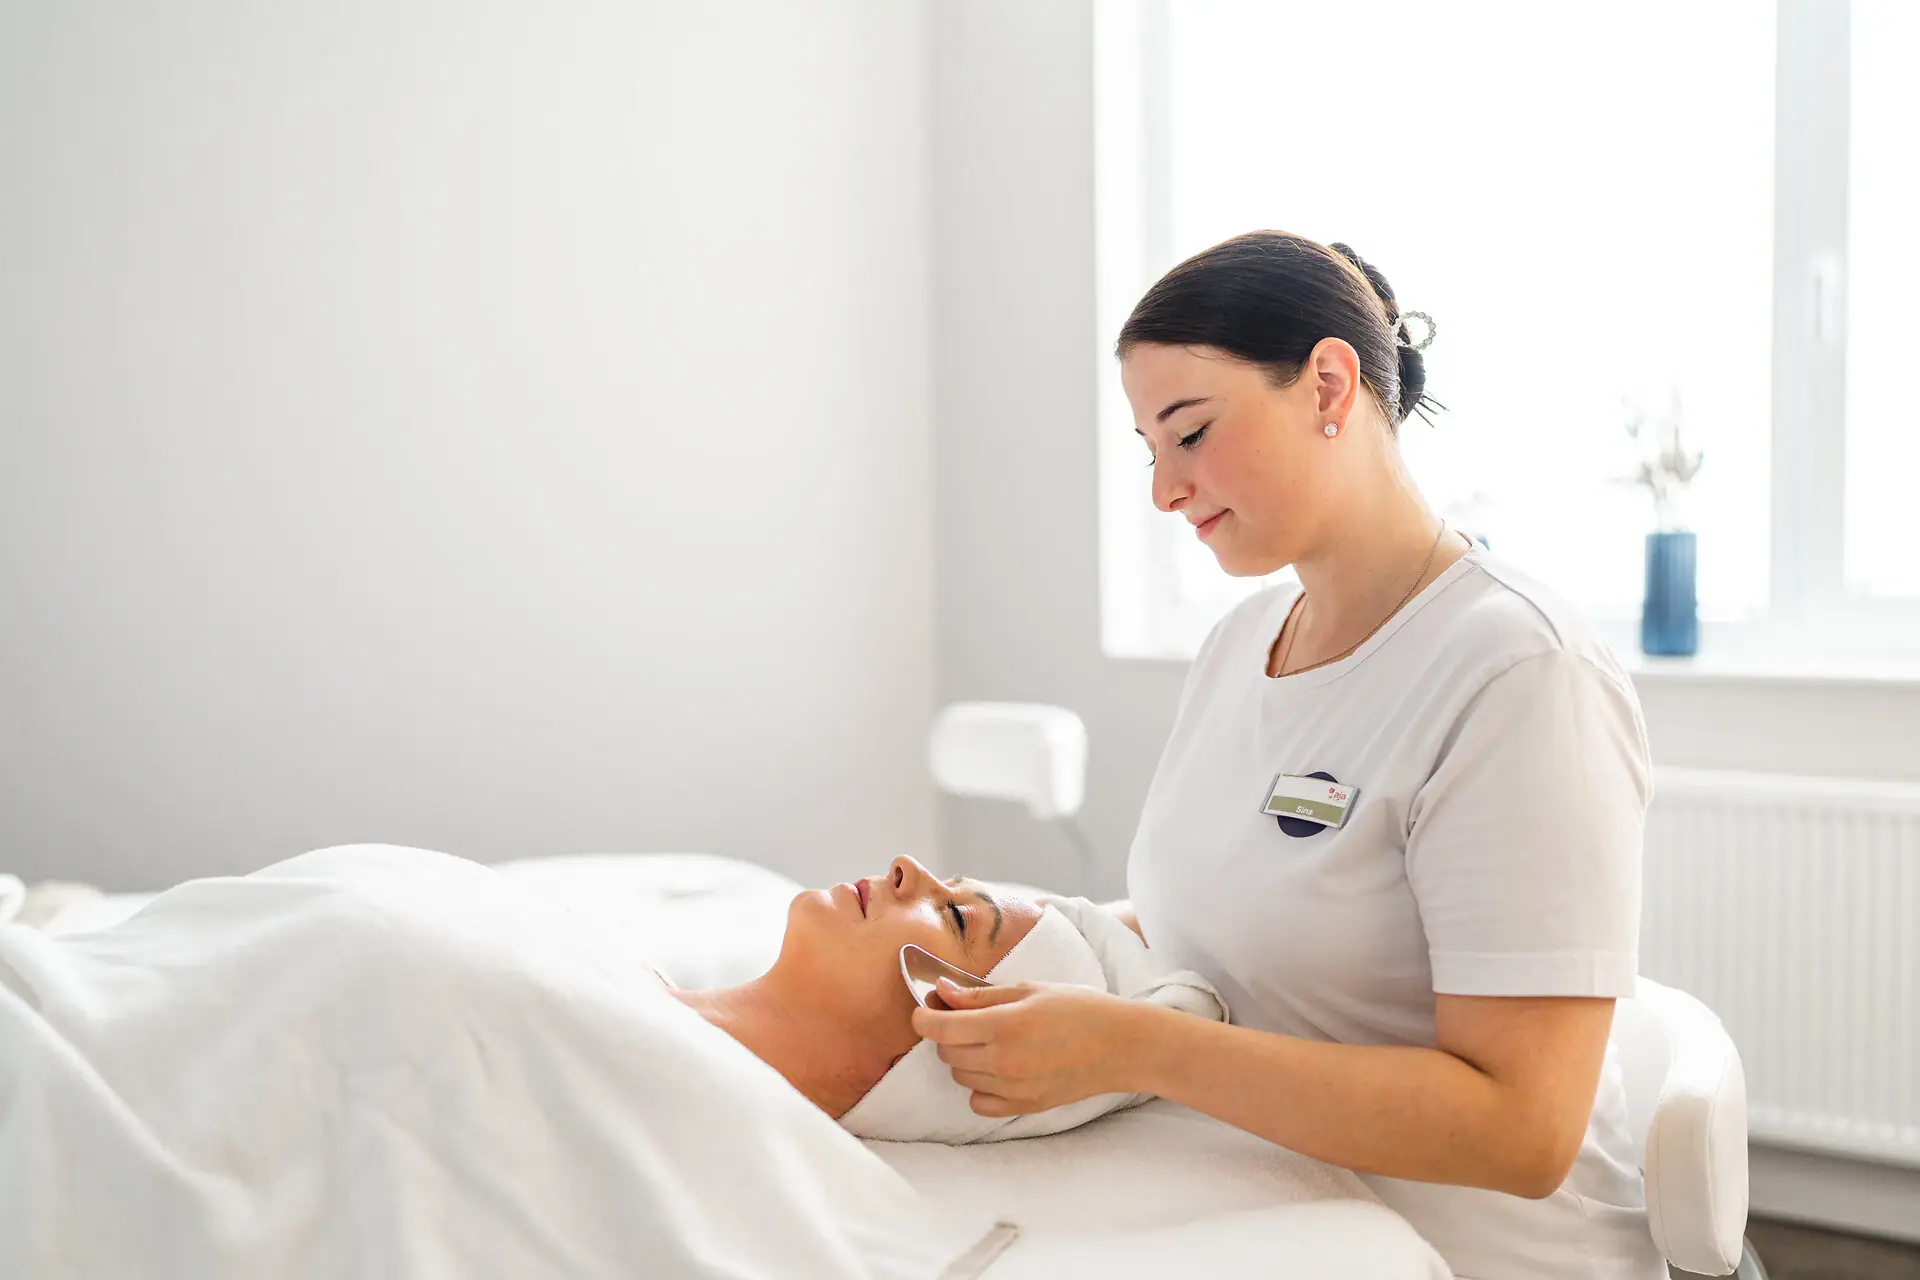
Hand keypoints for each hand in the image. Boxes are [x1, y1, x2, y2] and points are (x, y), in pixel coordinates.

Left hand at [908, 977, 1139, 1116]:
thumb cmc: (1080, 1008)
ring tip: (991, 1040)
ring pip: (960, 1076)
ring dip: (964, 1057)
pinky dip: (980, 1086)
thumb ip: (980, 995)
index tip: (924, 1009)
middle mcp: (1005, 1061)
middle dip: (947, 1033)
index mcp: (1005, 1025)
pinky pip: (979, 1102)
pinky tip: (999, 1068)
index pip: (940, 1028)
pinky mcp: (1024, 1106)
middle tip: (966, 1018)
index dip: (923, 1017)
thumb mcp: (1029, 989)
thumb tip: (942, 992)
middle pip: (946, 1052)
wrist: (1121, 1045)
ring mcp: (1013, 1088)